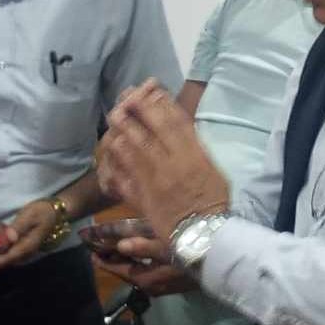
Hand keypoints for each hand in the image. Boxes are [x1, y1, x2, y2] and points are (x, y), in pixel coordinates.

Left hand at [0, 198, 62, 272]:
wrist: (57, 212)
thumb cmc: (42, 212)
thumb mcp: (30, 216)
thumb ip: (19, 227)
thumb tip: (9, 238)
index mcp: (27, 245)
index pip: (8, 258)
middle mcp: (27, 251)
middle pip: (7, 262)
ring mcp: (26, 249)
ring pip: (9, 259)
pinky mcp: (25, 245)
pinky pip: (11, 254)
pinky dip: (0, 255)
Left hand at [93, 235, 194, 295]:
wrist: (221, 264)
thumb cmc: (191, 251)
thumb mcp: (166, 246)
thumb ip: (141, 245)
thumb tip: (120, 245)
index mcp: (145, 278)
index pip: (117, 269)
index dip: (102, 259)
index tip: (89, 250)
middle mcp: (151, 286)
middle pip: (126, 272)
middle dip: (113, 260)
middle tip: (99, 248)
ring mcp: (162, 286)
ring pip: (137, 273)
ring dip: (126, 262)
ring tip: (117, 249)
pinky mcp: (173, 283)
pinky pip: (148, 274)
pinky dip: (140, 264)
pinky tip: (141, 256)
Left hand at [98, 80, 228, 238]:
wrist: (206, 235)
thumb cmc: (214, 200)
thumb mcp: (211, 167)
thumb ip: (193, 146)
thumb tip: (176, 126)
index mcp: (191, 154)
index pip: (171, 121)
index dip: (157, 103)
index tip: (148, 90)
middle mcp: (169, 163)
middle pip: (145, 131)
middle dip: (131, 112)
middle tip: (122, 99)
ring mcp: (152, 181)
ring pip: (129, 149)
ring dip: (119, 132)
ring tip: (114, 121)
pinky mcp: (140, 198)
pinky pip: (122, 176)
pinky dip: (114, 162)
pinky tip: (110, 151)